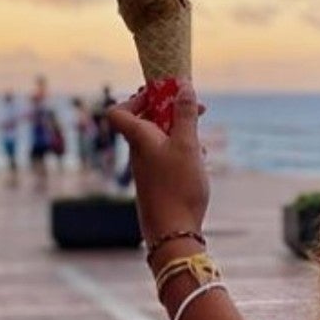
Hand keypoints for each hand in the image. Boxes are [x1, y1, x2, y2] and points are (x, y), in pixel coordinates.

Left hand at [108, 82, 208, 240]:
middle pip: (146, 120)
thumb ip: (185, 114)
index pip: (118, 111)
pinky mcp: (158, 182)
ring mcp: (148, 167)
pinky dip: (183, 152)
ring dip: (182, 132)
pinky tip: (200, 161)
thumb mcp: (187, 144)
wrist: (173, 233)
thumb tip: (183, 87)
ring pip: (161, 138)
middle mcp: (139, 151)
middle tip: (196, 109)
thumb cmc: (177, 186)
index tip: (162, 95)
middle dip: (172, 111)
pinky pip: (168, 156)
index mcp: (139, 138)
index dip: (137, 98)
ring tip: (201, 141)